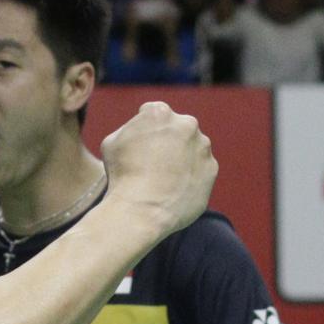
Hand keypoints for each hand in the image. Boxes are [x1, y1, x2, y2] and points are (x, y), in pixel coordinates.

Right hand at [100, 102, 216, 236]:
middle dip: (166, 140)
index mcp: (160, 113)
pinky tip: (173, 188)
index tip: (137, 146)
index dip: (142, 130)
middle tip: (151, 162)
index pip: (152, 113)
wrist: (142, 210)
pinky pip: (200, 168)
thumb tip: (141, 132)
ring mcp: (202, 147)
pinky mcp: (211, 169)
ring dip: (180, 157)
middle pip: (176, 128)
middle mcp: (186, 124)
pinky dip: (190, 175)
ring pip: (190, 147)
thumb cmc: (122, 175)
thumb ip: (131, 129)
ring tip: (162, 179)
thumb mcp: (112, 142)